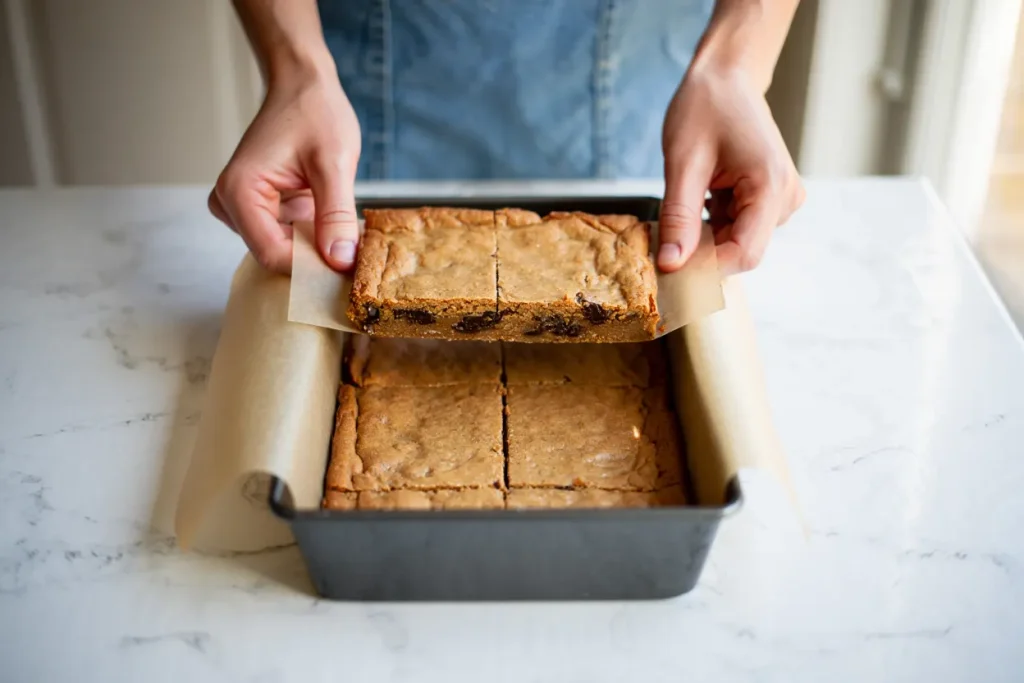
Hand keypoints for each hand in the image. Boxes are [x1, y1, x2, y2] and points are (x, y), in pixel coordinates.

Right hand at [208, 67, 360, 273]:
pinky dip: (314, 234)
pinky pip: (287, 237)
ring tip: (344, 225)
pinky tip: (332, 219)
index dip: (311, 267)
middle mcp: (230, 204)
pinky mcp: (258, 209)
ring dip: (317, 245)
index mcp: (238, 191)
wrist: (303, 86)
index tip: (349, 267)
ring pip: (284, 250)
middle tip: (356, 250)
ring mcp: (242, 208)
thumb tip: (339, 261)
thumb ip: (336, 214)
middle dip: (316, 257)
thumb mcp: (334, 163)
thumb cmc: (315, 113)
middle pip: (276, 255)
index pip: (272, 254)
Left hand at [658, 66, 804, 274]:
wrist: (726, 77)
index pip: (744, 254)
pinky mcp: (770, 198)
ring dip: (706, 236)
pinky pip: (739, 227)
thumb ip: (679, 218)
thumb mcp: (683, 163)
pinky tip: (699, 200)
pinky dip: (713, 224)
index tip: (668, 272)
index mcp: (771, 186)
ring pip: (737, 241)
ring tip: (686, 202)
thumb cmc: (705, 108)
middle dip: (703, 252)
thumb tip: (671, 265)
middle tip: (665, 236)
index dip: (706, 269)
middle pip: (741, 250)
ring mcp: (781, 198)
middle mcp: (785, 197)